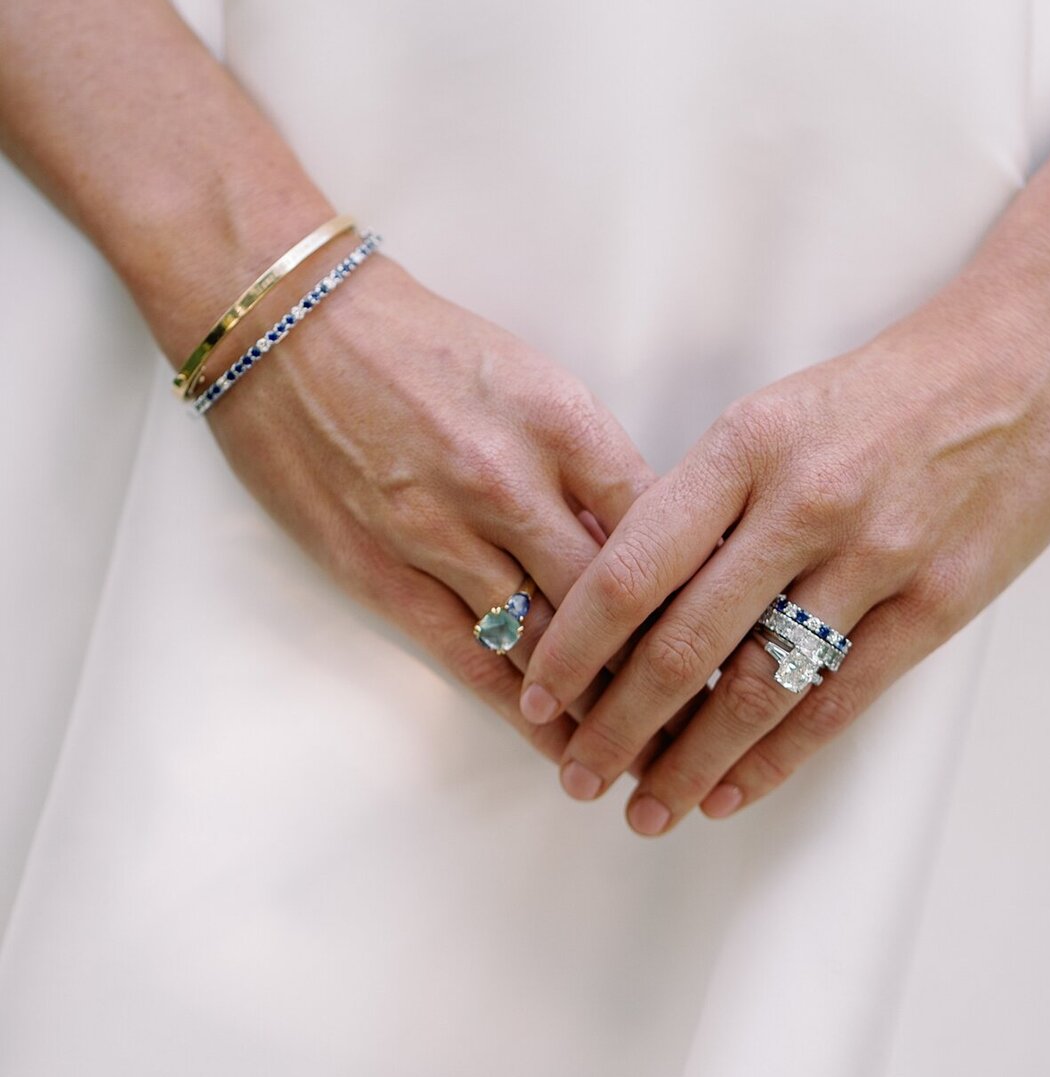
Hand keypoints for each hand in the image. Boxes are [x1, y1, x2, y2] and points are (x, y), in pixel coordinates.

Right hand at [203, 246, 667, 768]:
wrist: (286, 324)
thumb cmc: (417, 342)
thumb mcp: (526, 378)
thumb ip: (584, 462)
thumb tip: (640, 543)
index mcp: (560, 420)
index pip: (658, 527)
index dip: (703, 591)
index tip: (736, 637)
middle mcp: (509, 481)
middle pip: (612, 599)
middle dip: (667, 667)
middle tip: (712, 719)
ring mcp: (440, 532)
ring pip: (545, 642)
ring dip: (602, 705)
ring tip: (651, 752)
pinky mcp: (379, 571)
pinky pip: (467, 656)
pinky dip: (521, 706)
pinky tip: (557, 740)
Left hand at [520, 247, 1049, 833]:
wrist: (1027, 364)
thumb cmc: (887, 389)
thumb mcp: (775, 415)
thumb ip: (709, 501)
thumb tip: (631, 596)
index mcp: (743, 446)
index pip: (633, 567)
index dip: (576, 643)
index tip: (541, 690)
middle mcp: (802, 505)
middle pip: (684, 643)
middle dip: (617, 725)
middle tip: (576, 771)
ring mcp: (875, 558)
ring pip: (759, 687)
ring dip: (690, 761)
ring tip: (647, 808)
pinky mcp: (937, 601)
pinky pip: (842, 700)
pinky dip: (778, 758)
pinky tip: (733, 791)